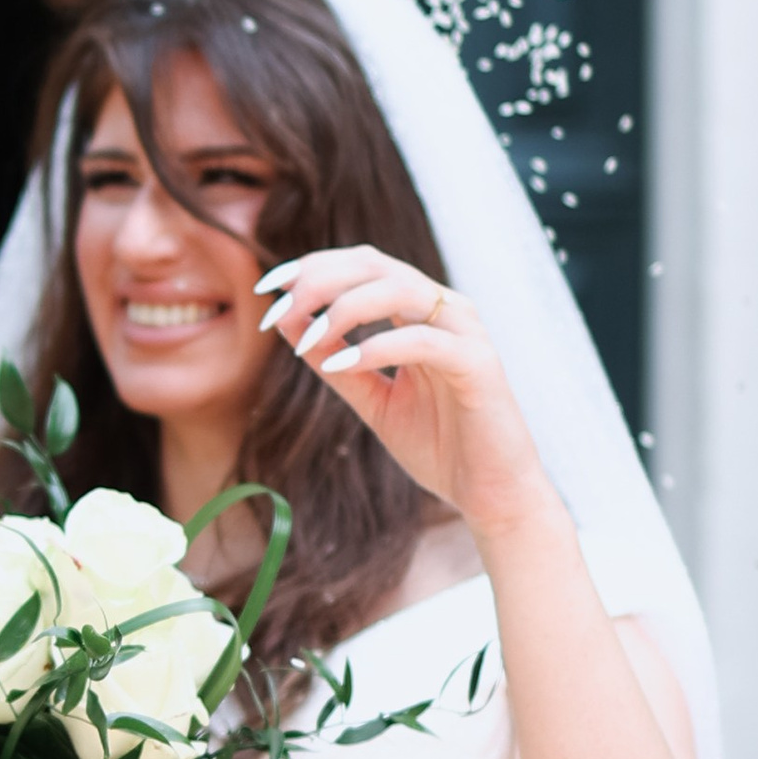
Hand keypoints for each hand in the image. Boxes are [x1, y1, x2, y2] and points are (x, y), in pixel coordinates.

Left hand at [256, 246, 560, 542]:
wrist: (490, 493)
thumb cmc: (439, 446)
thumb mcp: (371, 399)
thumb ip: (335, 362)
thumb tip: (288, 323)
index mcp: (421, 312)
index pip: (362, 266)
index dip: (312, 267)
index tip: (267, 288)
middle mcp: (445, 310)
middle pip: (376, 265)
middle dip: (319, 279)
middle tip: (279, 308)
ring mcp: (465, 332)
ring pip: (399, 289)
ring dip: (343, 309)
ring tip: (308, 340)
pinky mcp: (478, 364)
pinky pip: (422, 340)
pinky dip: (376, 348)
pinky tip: (340, 366)